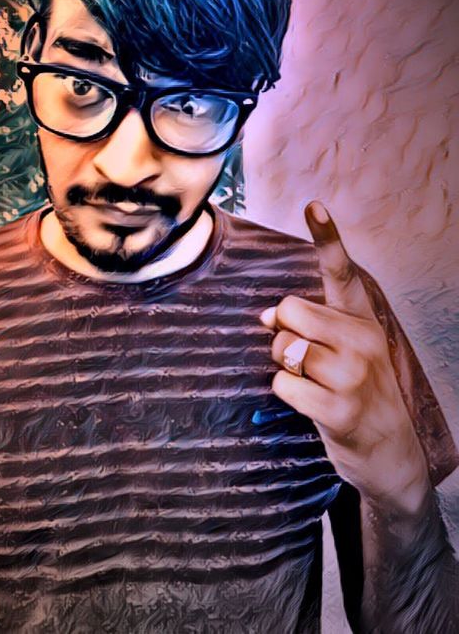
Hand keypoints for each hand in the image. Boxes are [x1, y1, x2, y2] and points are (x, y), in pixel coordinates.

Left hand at [261, 201, 430, 513]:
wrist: (391, 453)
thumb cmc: (357, 392)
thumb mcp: (347, 351)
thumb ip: (309, 325)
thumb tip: (265, 316)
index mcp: (362, 319)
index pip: (340, 272)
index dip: (327, 236)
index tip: (313, 205)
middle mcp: (362, 340)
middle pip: (289, 310)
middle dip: (281, 332)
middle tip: (301, 356)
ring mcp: (353, 374)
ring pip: (283, 347)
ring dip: (283, 365)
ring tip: (309, 382)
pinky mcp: (339, 408)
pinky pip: (282, 383)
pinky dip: (285, 392)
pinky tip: (310, 403)